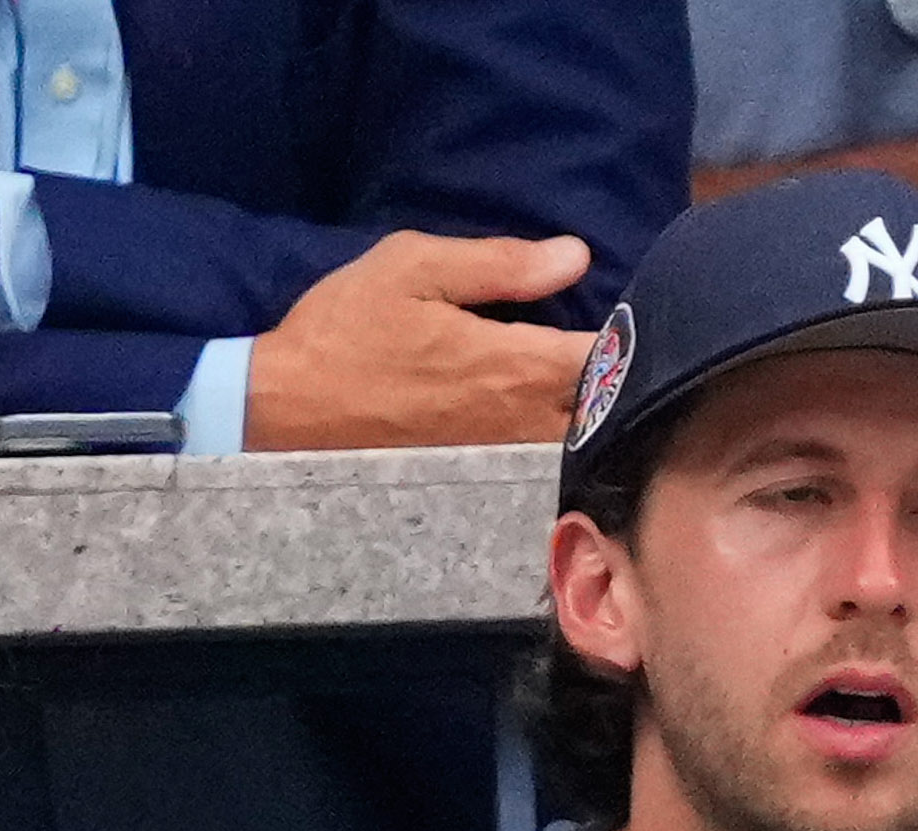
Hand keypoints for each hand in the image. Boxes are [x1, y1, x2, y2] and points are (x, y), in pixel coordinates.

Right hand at [244, 229, 606, 449]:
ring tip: (596, 388)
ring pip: (578, 444)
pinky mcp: (484, 487)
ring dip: (594, 418)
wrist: (284, 415)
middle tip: (623, 354)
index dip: (630, 337)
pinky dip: (560, 449)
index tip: (633, 317)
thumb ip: (500, 264)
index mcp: (515, 365)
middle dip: (618, 381)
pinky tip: (555, 428)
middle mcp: (522, 424)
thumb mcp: (412, 270)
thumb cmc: (345, 331)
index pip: (608, 357)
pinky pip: (544, 469)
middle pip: (604, 408)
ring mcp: (506, 463)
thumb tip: (576, 256)